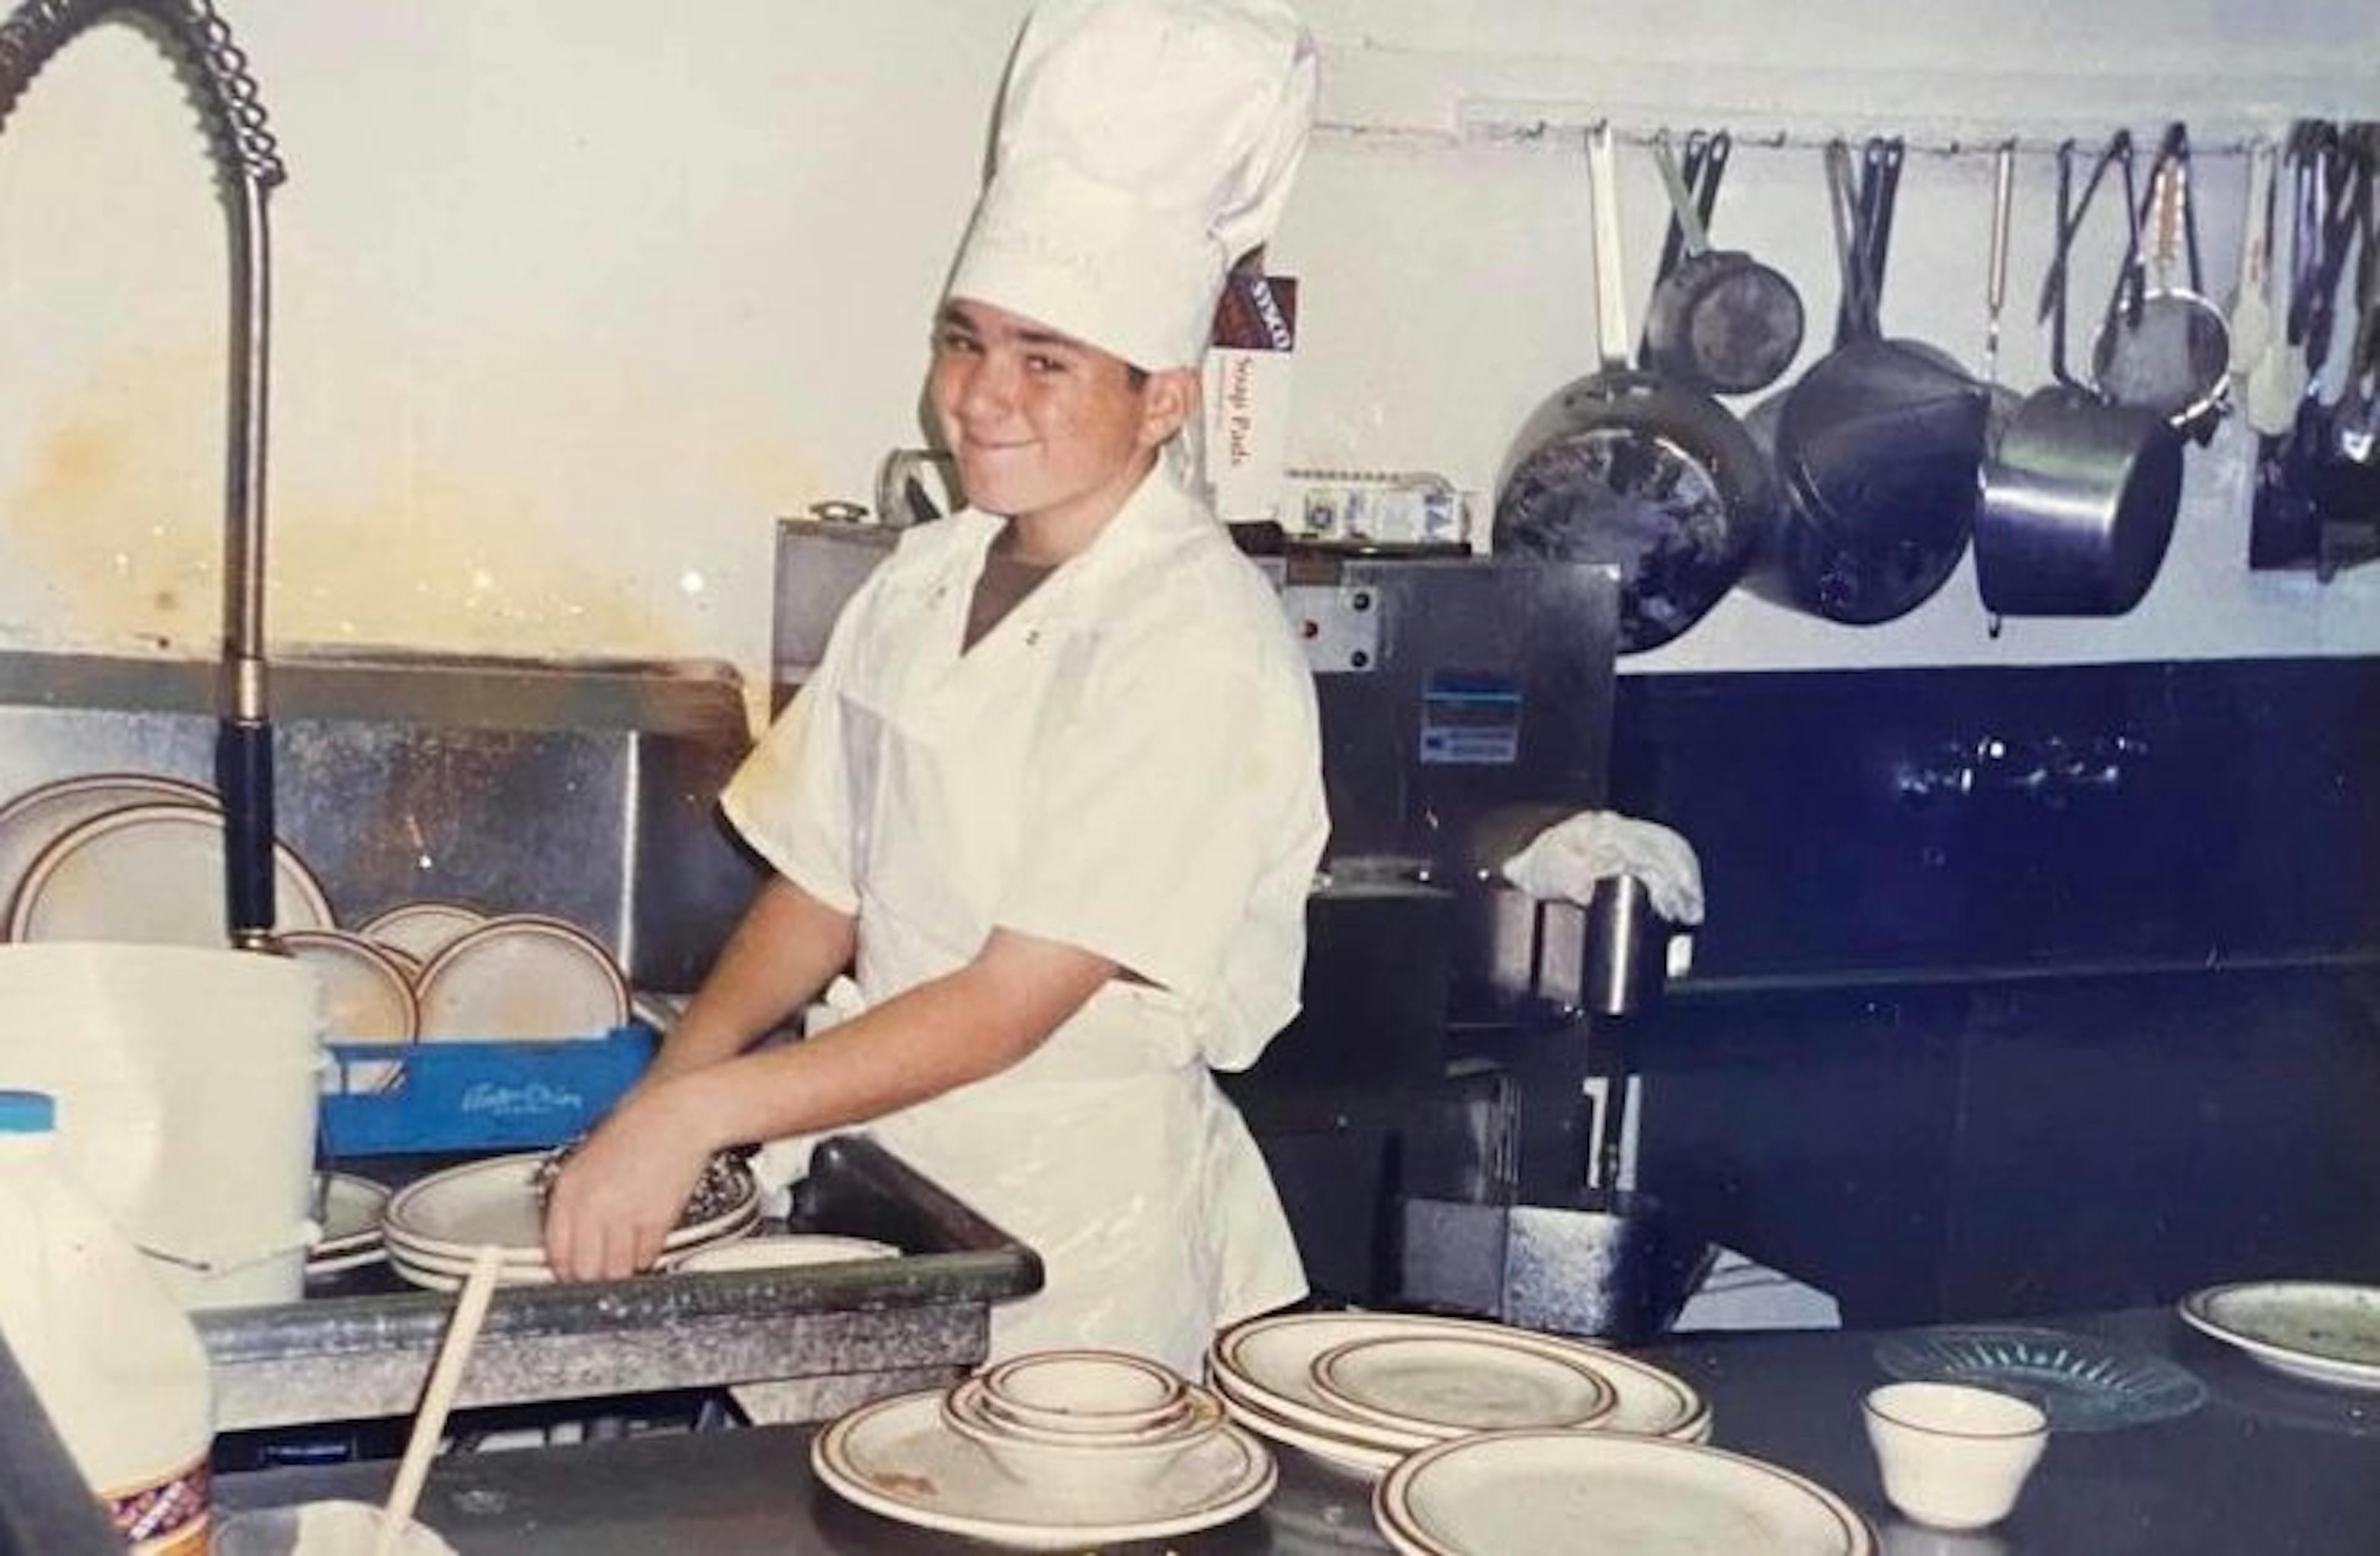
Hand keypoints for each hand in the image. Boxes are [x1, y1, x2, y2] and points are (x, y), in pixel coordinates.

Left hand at [541, 1079, 713, 1281]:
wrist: (679, 1112)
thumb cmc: (639, 1128)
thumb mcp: (590, 1161)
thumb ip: (577, 1202)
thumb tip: (573, 1241)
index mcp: (569, 1187)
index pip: (556, 1252)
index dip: (565, 1268)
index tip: (574, 1271)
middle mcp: (591, 1205)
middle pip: (584, 1270)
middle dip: (594, 1272)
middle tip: (603, 1263)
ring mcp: (623, 1215)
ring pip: (616, 1272)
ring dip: (623, 1266)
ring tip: (628, 1246)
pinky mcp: (655, 1221)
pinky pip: (646, 1258)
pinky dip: (648, 1252)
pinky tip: (648, 1231)